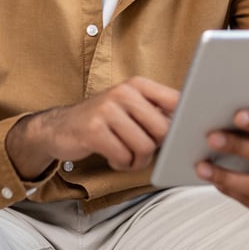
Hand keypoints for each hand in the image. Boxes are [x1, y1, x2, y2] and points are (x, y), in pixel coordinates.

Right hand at [6, 76, 178, 177]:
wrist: (59, 127)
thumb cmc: (102, 120)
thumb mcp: (130, 107)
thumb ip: (157, 112)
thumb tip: (189, 126)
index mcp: (138, 85)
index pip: (176, 101)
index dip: (183, 122)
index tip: (181, 134)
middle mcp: (124, 92)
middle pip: (163, 130)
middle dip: (156, 148)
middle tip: (142, 150)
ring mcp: (107, 110)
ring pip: (144, 147)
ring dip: (138, 161)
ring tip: (127, 156)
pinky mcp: (94, 130)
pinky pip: (123, 156)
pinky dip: (121, 164)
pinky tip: (113, 158)